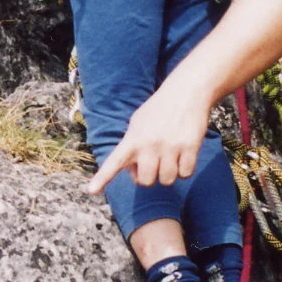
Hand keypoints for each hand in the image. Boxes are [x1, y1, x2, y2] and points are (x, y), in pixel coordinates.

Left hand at [87, 83, 213, 191]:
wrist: (186, 91)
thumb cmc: (159, 110)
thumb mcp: (138, 123)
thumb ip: (131, 146)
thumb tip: (134, 172)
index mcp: (133, 139)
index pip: (114, 161)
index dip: (102, 178)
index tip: (91, 191)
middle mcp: (149, 144)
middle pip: (146, 182)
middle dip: (151, 176)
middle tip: (155, 163)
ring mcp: (170, 147)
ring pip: (167, 180)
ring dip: (170, 173)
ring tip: (170, 157)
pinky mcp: (189, 147)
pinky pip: (186, 174)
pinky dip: (185, 169)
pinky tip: (184, 155)